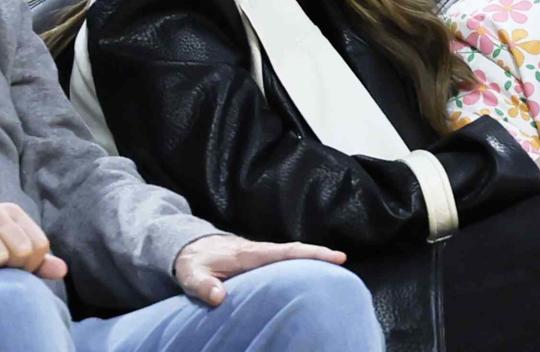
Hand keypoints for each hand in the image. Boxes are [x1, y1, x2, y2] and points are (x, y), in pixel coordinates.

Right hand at [0, 202, 67, 278]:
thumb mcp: (12, 252)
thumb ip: (38, 262)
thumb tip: (63, 271)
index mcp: (12, 212)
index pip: (39, 246)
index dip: (31, 265)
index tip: (13, 267)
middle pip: (24, 251)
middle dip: (13, 267)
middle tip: (1, 266)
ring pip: (5, 257)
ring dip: (1, 269)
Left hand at [174, 235, 346, 305]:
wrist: (189, 248)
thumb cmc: (193, 263)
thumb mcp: (191, 275)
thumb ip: (203, 286)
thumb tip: (220, 298)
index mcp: (250, 254)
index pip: (286, 252)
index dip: (310, 253)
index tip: (335, 256)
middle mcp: (260, 251)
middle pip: (296, 251)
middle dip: (319, 255)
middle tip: (343, 262)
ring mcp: (260, 255)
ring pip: (291, 256)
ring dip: (311, 260)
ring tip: (334, 271)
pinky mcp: (259, 261)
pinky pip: (284, 262)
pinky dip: (299, 265)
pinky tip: (309, 276)